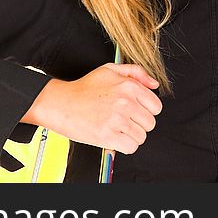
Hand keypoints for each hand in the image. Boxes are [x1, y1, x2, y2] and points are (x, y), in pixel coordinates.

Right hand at [25, 63, 162, 154]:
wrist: (61, 103)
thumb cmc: (84, 88)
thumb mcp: (110, 70)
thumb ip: (136, 72)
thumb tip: (154, 84)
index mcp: (128, 86)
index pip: (156, 106)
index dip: (147, 110)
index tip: (136, 111)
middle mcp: (125, 102)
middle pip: (150, 123)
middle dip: (139, 124)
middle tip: (124, 120)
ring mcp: (117, 119)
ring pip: (141, 137)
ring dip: (131, 136)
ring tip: (118, 128)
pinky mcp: (108, 135)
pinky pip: (131, 147)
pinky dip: (124, 146)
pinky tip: (115, 137)